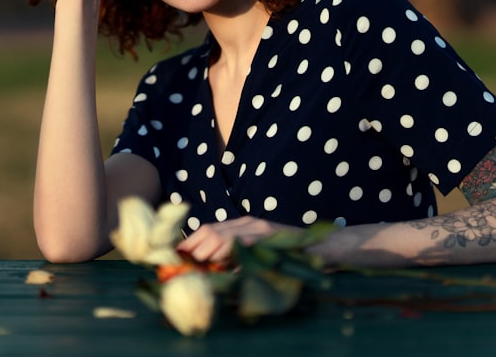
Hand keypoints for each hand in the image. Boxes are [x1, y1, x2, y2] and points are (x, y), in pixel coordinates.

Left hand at [176, 216, 298, 262]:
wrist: (319, 246)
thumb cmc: (288, 254)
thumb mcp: (257, 254)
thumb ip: (236, 259)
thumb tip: (212, 272)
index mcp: (242, 225)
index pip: (208, 228)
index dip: (190, 242)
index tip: (176, 256)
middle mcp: (248, 222)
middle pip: (211, 230)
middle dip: (194, 248)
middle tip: (185, 265)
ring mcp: (259, 227)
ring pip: (224, 235)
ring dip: (209, 252)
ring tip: (202, 266)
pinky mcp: (271, 236)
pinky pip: (247, 244)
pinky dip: (234, 255)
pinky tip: (228, 266)